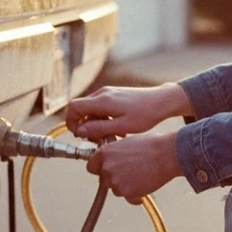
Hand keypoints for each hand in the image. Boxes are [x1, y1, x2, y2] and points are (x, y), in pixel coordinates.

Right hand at [66, 84, 193, 140]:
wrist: (161, 101)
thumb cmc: (145, 114)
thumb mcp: (121, 127)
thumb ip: (99, 128)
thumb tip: (80, 131)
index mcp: (102, 101)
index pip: (74, 107)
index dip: (71, 121)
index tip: (79, 134)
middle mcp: (102, 93)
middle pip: (81, 108)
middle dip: (83, 124)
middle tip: (95, 138)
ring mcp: (108, 92)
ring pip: (90, 108)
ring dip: (94, 122)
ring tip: (109, 134)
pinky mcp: (114, 94)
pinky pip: (100, 106)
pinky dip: (102, 118)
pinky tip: (115, 127)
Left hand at [86, 132, 180, 204]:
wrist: (166, 155)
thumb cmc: (151, 146)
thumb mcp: (125, 143)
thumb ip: (113, 153)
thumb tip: (109, 159)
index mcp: (105, 153)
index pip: (91, 167)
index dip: (100, 169)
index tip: (108, 170)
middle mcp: (106, 167)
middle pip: (104, 180)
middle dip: (114, 179)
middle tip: (130, 173)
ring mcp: (115, 181)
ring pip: (115, 189)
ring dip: (125, 187)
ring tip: (140, 177)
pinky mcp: (126, 192)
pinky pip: (128, 198)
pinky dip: (135, 195)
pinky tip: (145, 185)